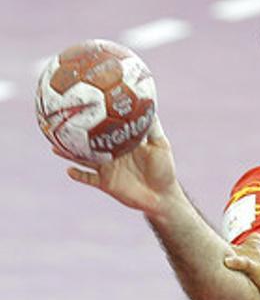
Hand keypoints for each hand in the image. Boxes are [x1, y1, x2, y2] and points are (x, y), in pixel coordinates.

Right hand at [63, 117, 180, 214]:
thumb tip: (148, 105)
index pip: (104, 129)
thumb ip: (152, 128)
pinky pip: (88, 179)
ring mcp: (106, 169)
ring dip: (69, 154)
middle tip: (60, 124)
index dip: (94, 120)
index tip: (83, 107)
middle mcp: (110, 154)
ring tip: (54, 146)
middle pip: (88, 143)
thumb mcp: (160, 145)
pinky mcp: (105, 184)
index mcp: (121, 143)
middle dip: (74, 135)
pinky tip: (69, 170)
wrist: (163, 195)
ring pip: (83, 159)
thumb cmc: (164, 169)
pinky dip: (78, 175)